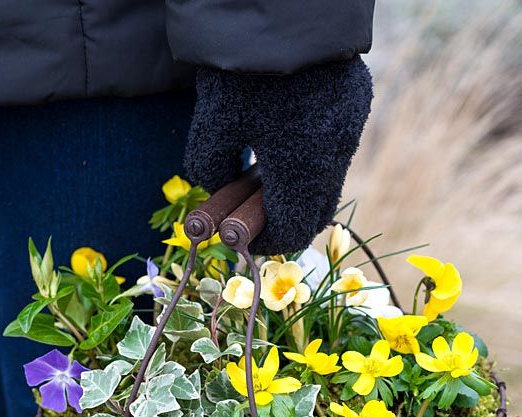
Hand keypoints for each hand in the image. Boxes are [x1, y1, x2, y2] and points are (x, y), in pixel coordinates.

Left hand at [184, 56, 372, 254]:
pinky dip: (311, 159)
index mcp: (302, 171)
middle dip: (284, 221)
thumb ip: (210, 166)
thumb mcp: (213, 120)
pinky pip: (335, 148)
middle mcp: (335, 156)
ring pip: (327, 181)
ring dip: (298, 190)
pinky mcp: (355, 103)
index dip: (266, 242)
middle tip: (255, 216)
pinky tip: (286, 139)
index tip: (243, 237)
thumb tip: (216, 183)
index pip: (291, 231)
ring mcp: (350, 128)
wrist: (287, 1)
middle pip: (315, 213)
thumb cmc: (242, 66)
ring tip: (265, 175)